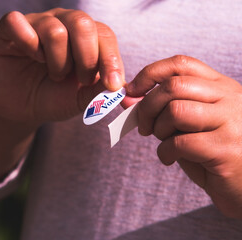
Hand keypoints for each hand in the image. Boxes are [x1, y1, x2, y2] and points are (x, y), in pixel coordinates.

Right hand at [0, 8, 124, 124]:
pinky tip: (30, 56)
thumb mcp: (81, 99)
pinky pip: (17, 22)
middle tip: (80, 79)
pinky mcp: (9, 28)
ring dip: (57, 62)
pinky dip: (27, 43)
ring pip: (55, 31)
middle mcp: (63, 23)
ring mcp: (37, 23)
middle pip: (82, 23)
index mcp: (85, 37)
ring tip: (54, 74)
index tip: (113, 85)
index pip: (104, 36)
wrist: (21, 108)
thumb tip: (118, 86)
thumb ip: (100, 91)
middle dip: (86, 59)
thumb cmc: (53, 98)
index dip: (111, 59)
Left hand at [127, 55, 241, 217]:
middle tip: (143, 126)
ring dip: (158, 129)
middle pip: (173, 85)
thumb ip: (162, 109)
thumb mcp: (187, 124)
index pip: (181, 64)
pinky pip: (181, 143)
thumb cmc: (210, 152)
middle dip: (147, 106)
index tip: (131, 90)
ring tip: (164, 142)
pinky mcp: (227, 149)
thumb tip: (127, 97)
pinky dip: (165, 152)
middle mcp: (229, 97)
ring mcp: (231, 121)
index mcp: (220, 86)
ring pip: (176, 110)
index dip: (149, 73)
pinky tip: (169, 159)